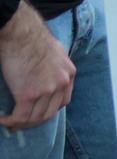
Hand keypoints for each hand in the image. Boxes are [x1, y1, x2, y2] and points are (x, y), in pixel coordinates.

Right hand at [0, 3, 75, 129]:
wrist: (21, 35)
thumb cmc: (33, 39)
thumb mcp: (56, 52)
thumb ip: (56, 66)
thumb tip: (48, 74)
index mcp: (69, 74)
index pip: (63, 101)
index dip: (49, 110)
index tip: (36, 113)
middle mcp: (62, 83)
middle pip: (50, 113)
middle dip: (34, 121)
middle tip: (21, 123)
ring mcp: (47, 90)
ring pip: (35, 118)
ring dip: (21, 123)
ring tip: (10, 122)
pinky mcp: (28, 94)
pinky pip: (20, 116)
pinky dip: (10, 121)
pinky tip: (3, 119)